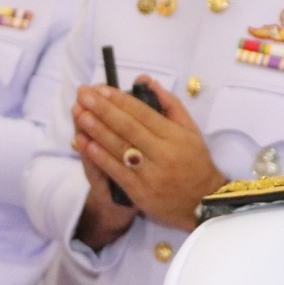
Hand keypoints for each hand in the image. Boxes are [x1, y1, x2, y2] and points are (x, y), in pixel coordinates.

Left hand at [73, 78, 224, 233]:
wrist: (204, 202)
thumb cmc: (196, 163)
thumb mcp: (190, 130)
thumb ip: (170, 103)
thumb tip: (146, 81)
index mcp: (175, 136)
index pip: (143, 113)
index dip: (120, 100)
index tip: (101, 89)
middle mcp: (163, 153)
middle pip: (128, 127)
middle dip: (102, 109)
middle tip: (83, 94)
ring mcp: (151, 174)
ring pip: (119, 147)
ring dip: (96, 129)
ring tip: (79, 114)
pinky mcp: (140, 192)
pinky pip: (116, 171)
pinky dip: (99, 156)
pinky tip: (84, 143)